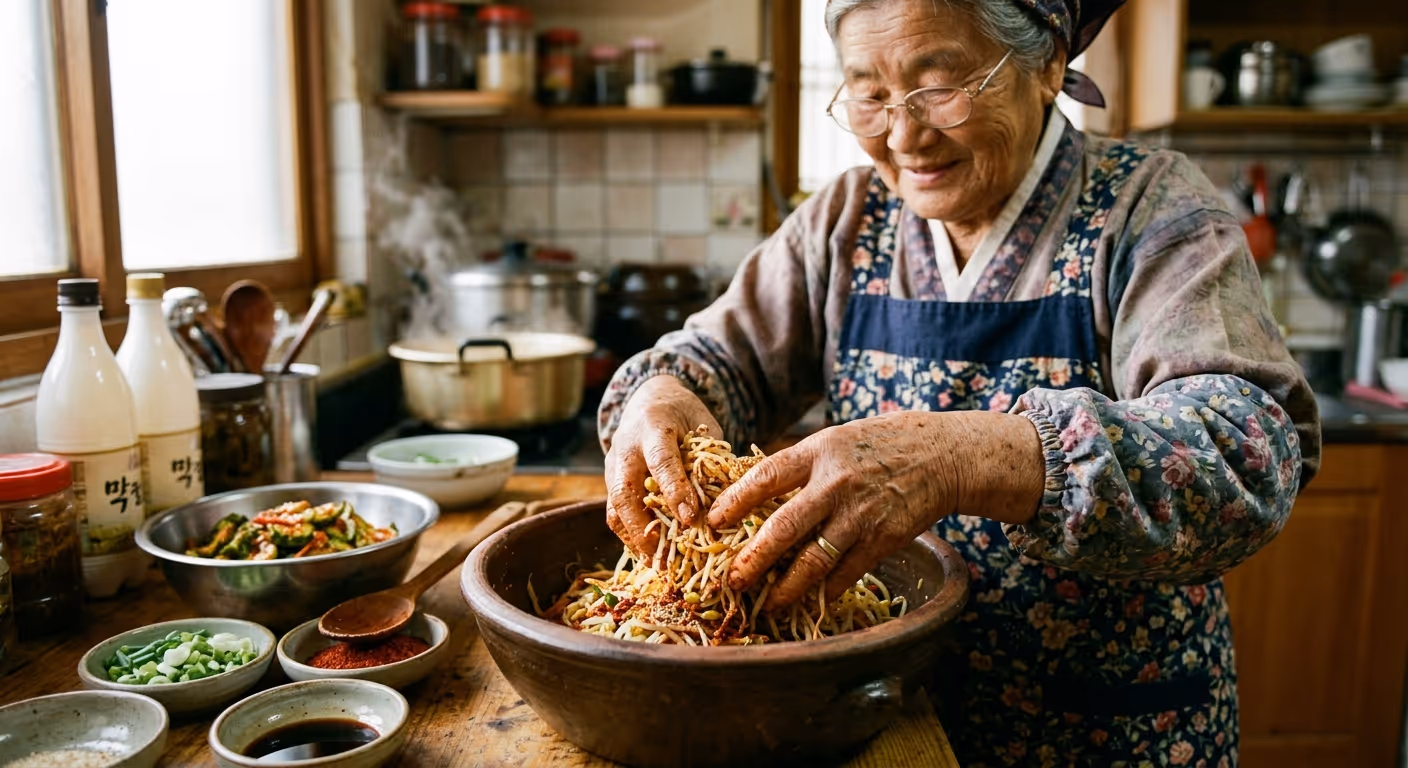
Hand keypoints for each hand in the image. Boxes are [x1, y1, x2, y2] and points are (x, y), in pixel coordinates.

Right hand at [604, 375, 722, 556]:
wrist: (650, 400)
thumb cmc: (684, 416)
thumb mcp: (704, 428)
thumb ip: (710, 460)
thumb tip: (727, 501)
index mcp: (653, 426)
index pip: (661, 462)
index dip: (675, 491)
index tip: (691, 518)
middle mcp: (626, 447)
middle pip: (626, 492)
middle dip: (644, 527)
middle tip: (665, 555)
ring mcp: (613, 465)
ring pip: (615, 507)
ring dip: (634, 539)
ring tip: (656, 564)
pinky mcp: (610, 481)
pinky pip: (614, 513)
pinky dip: (630, 537)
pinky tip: (649, 555)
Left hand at [707, 411, 1044, 609]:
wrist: (938, 454)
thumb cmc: (874, 446)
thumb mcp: (832, 441)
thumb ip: (796, 467)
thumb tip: (747, 494)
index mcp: (817, 452)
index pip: (765, 478)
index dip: (735, 501)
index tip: (711, 522)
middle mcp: (835, 484)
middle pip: (785, 528)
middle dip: (754, 560)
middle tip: (732, 581)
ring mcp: (860, 515)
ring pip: (814, 561)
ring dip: (787, 588)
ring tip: (768, 604)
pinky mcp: (883, 539)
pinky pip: (846, 573)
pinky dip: (827, 591)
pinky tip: (812, 601)